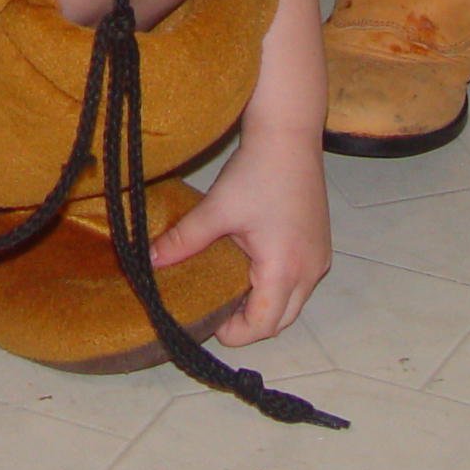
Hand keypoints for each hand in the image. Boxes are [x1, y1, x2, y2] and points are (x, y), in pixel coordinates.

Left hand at [148, 122, 330, 345]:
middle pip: (280, 321)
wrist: (289, 136)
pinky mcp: (321, 246)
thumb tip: (149, 261)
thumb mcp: (217, 209)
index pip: (262, 324)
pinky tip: (253, 269)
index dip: (235, 333)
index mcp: (284, 269)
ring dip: (265, 305)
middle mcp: (309, 271)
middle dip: (250, 325)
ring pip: (293, 303)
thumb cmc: (257, 172)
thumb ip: (183, 240)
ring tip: (232, 290)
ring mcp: (319, 259)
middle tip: (218, 311)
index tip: (210, 323)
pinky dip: (278, 288)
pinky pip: (300, 283)